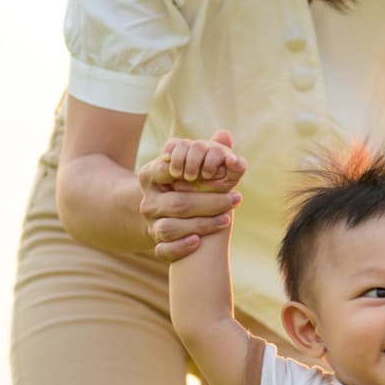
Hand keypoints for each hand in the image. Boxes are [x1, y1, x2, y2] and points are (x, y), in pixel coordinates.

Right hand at [139, 130, 244, 261]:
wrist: (165, 215)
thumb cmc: (184, 186)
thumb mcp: (191, 167)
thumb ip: (207, 151)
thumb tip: (225, 134)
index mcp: (151, 176)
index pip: (168, 171)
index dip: (192, 172)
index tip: (216, 174)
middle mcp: (148, 201)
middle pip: (179, 203)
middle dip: (211, 202)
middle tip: (236, 199)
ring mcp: (151, 224)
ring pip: (171, 228)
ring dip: (202, 225)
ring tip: (227, 219)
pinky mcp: (156, 244)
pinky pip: (163, 250)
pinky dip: (180, 247)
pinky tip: (198, 241)